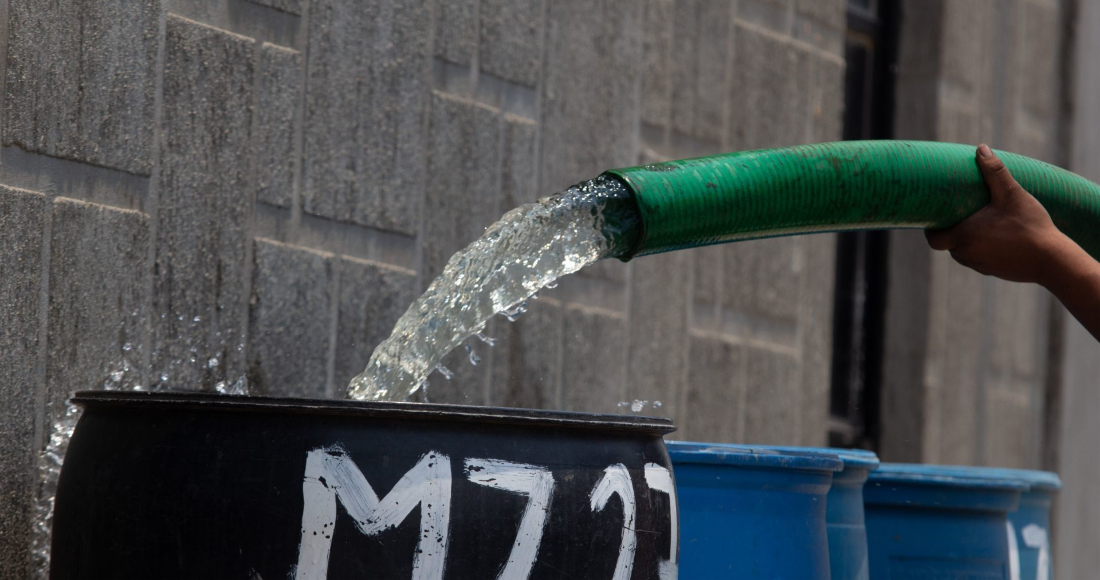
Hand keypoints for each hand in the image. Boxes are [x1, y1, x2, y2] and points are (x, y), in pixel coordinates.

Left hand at [924, 144, 1066, 284]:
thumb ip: (994, 171)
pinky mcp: (992, 271)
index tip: (938, 214)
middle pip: (948, 242)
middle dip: (953, 228)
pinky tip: (997, 235)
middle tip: (963, 211)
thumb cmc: (1029, 227)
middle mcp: (965, 255)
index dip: (932, 228)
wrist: (1052, 261)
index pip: (933, 238)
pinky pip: (979, 258)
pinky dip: (983, 247)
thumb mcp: (1011, 194)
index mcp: (963, 236)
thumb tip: (981, 148)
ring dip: (968, 238)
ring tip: (981, 221)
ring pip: (963, 251)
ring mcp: (978, 265)